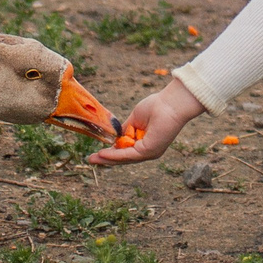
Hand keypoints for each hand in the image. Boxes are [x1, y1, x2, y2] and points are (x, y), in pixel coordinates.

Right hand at [87, 81, 204, 164]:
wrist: (171, 103)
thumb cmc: (157, 107)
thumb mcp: (135, 120)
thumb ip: (125, 130)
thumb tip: (115, 137)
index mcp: (147, 143)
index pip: (127, 153)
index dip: (112, 153)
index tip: (98, 153)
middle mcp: (149, 151)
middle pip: (124, 159)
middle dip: (106, 160)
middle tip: (91, 160)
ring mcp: (150, 153)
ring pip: (124, 159)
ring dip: (107, 159)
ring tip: (93, 159)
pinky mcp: (149, 151)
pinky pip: (128, 155)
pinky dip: (114, 155)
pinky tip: (103, 153)